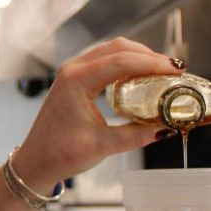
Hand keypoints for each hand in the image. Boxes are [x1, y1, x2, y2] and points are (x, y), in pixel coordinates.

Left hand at [17, 38, 183, 185]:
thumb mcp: (102, 146)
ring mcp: (72, 72)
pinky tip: (141, 76)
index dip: (152, 63)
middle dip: (148, 56)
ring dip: (138, 57)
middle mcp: (72, 71)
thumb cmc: (59, 154)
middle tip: (173, 70)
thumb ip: (137, 135)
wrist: (35, 161)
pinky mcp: (75, 79)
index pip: (121, 62)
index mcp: (75, 82)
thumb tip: (167, 127)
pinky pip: (104, 60)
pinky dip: (126, 63)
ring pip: (111, 50)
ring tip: (162, 72)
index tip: (175, 70)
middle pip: (118, 48)